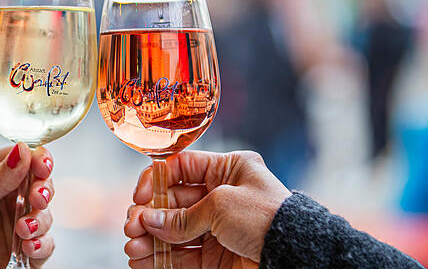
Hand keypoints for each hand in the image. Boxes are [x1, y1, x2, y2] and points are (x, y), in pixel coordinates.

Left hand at [0, 143, 54, 268]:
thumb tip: (22, 151)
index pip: (25, 157)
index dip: (39, 159)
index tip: (43, 167)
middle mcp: (11, 193)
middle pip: (42, 183)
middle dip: (44, 190)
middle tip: (37, 199)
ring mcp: (20, 218)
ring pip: (45, 213)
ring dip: (39, 221)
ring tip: (23, 230)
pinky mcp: (27, 243)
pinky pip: (46, 242)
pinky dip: (42, 244)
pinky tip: (30, 246)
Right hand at [124, 151, 290, 268]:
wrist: (296, 257)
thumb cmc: (268, 218)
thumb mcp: (221, 205)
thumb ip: (182, 216)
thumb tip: (149, 222)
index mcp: (228, 170)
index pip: (182, 168)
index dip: (157, 181)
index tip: (140, 197)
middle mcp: (221, 196)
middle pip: (173, 203)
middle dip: (149, 216)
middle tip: (131, 228)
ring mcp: (218, 228)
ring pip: (174, 232)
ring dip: (151, 240)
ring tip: (132, 249)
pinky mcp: (217, 256)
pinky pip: (183, 257)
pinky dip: (161, 259)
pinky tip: (143, 262)